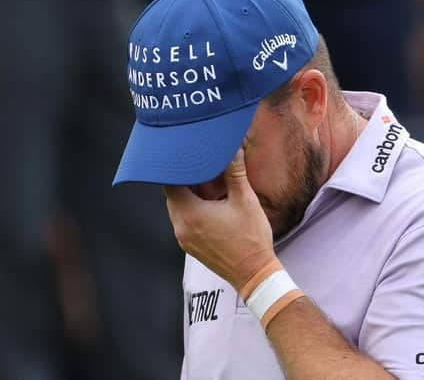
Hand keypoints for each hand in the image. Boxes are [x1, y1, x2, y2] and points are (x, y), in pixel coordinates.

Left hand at [163, 148, 276, 291]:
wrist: (254, 274)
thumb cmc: (251, 239)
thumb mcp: (246, 201)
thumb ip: (235, 172)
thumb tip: (233, 149)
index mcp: (190, 213)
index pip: (169, 182)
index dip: (177, 167)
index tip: (186, 157)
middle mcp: (181, 227)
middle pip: (172, 194)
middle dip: (185, 180)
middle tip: (200, 167)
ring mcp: (183, 239)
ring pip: (178, 208)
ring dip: (189, 196)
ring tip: (207, 187)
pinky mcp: (190, 246)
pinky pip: (184, 222)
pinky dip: (192, 210)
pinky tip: (210, 207)